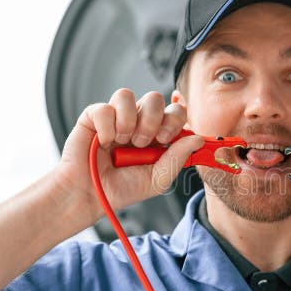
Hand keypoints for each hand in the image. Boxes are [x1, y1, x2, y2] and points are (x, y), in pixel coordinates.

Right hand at [50, 88, 203, 222]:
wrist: (91, 196)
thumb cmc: (123, 188)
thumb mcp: (158, 179)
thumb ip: (178, 157)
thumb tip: (199, 138)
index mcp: (157, 133)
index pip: (175, 111)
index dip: (175, 119)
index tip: (166, 139)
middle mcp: (137, 121)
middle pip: (154, 98)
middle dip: (152, 120)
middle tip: (143, 143)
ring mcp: (116, 117)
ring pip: (127, 95)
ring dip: (128, 121)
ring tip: (123, 142)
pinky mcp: (93, 116)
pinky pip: (104, 107)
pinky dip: (107, 127)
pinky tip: (104, 142)